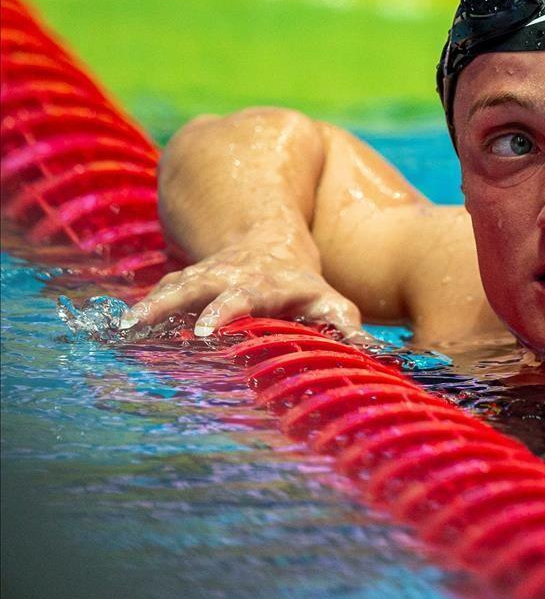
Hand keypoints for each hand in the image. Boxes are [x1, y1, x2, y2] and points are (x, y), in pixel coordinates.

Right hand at [119, 236, 366, 341]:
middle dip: (176, 304)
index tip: (209, 329)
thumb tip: (372, 354)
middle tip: (148, 323)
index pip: (246, 295)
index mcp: (267, 284)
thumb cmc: (306, 288)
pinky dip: (142, 309)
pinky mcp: (187, 282)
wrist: (271, 244)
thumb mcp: (331, 303)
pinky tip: (118, 328)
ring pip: (175, 288)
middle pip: (200, 287)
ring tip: (126, 327)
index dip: (227, 310)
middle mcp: (230, 277)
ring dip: (151, 306)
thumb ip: (346, 327)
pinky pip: (161, 293)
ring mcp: (206, 277)